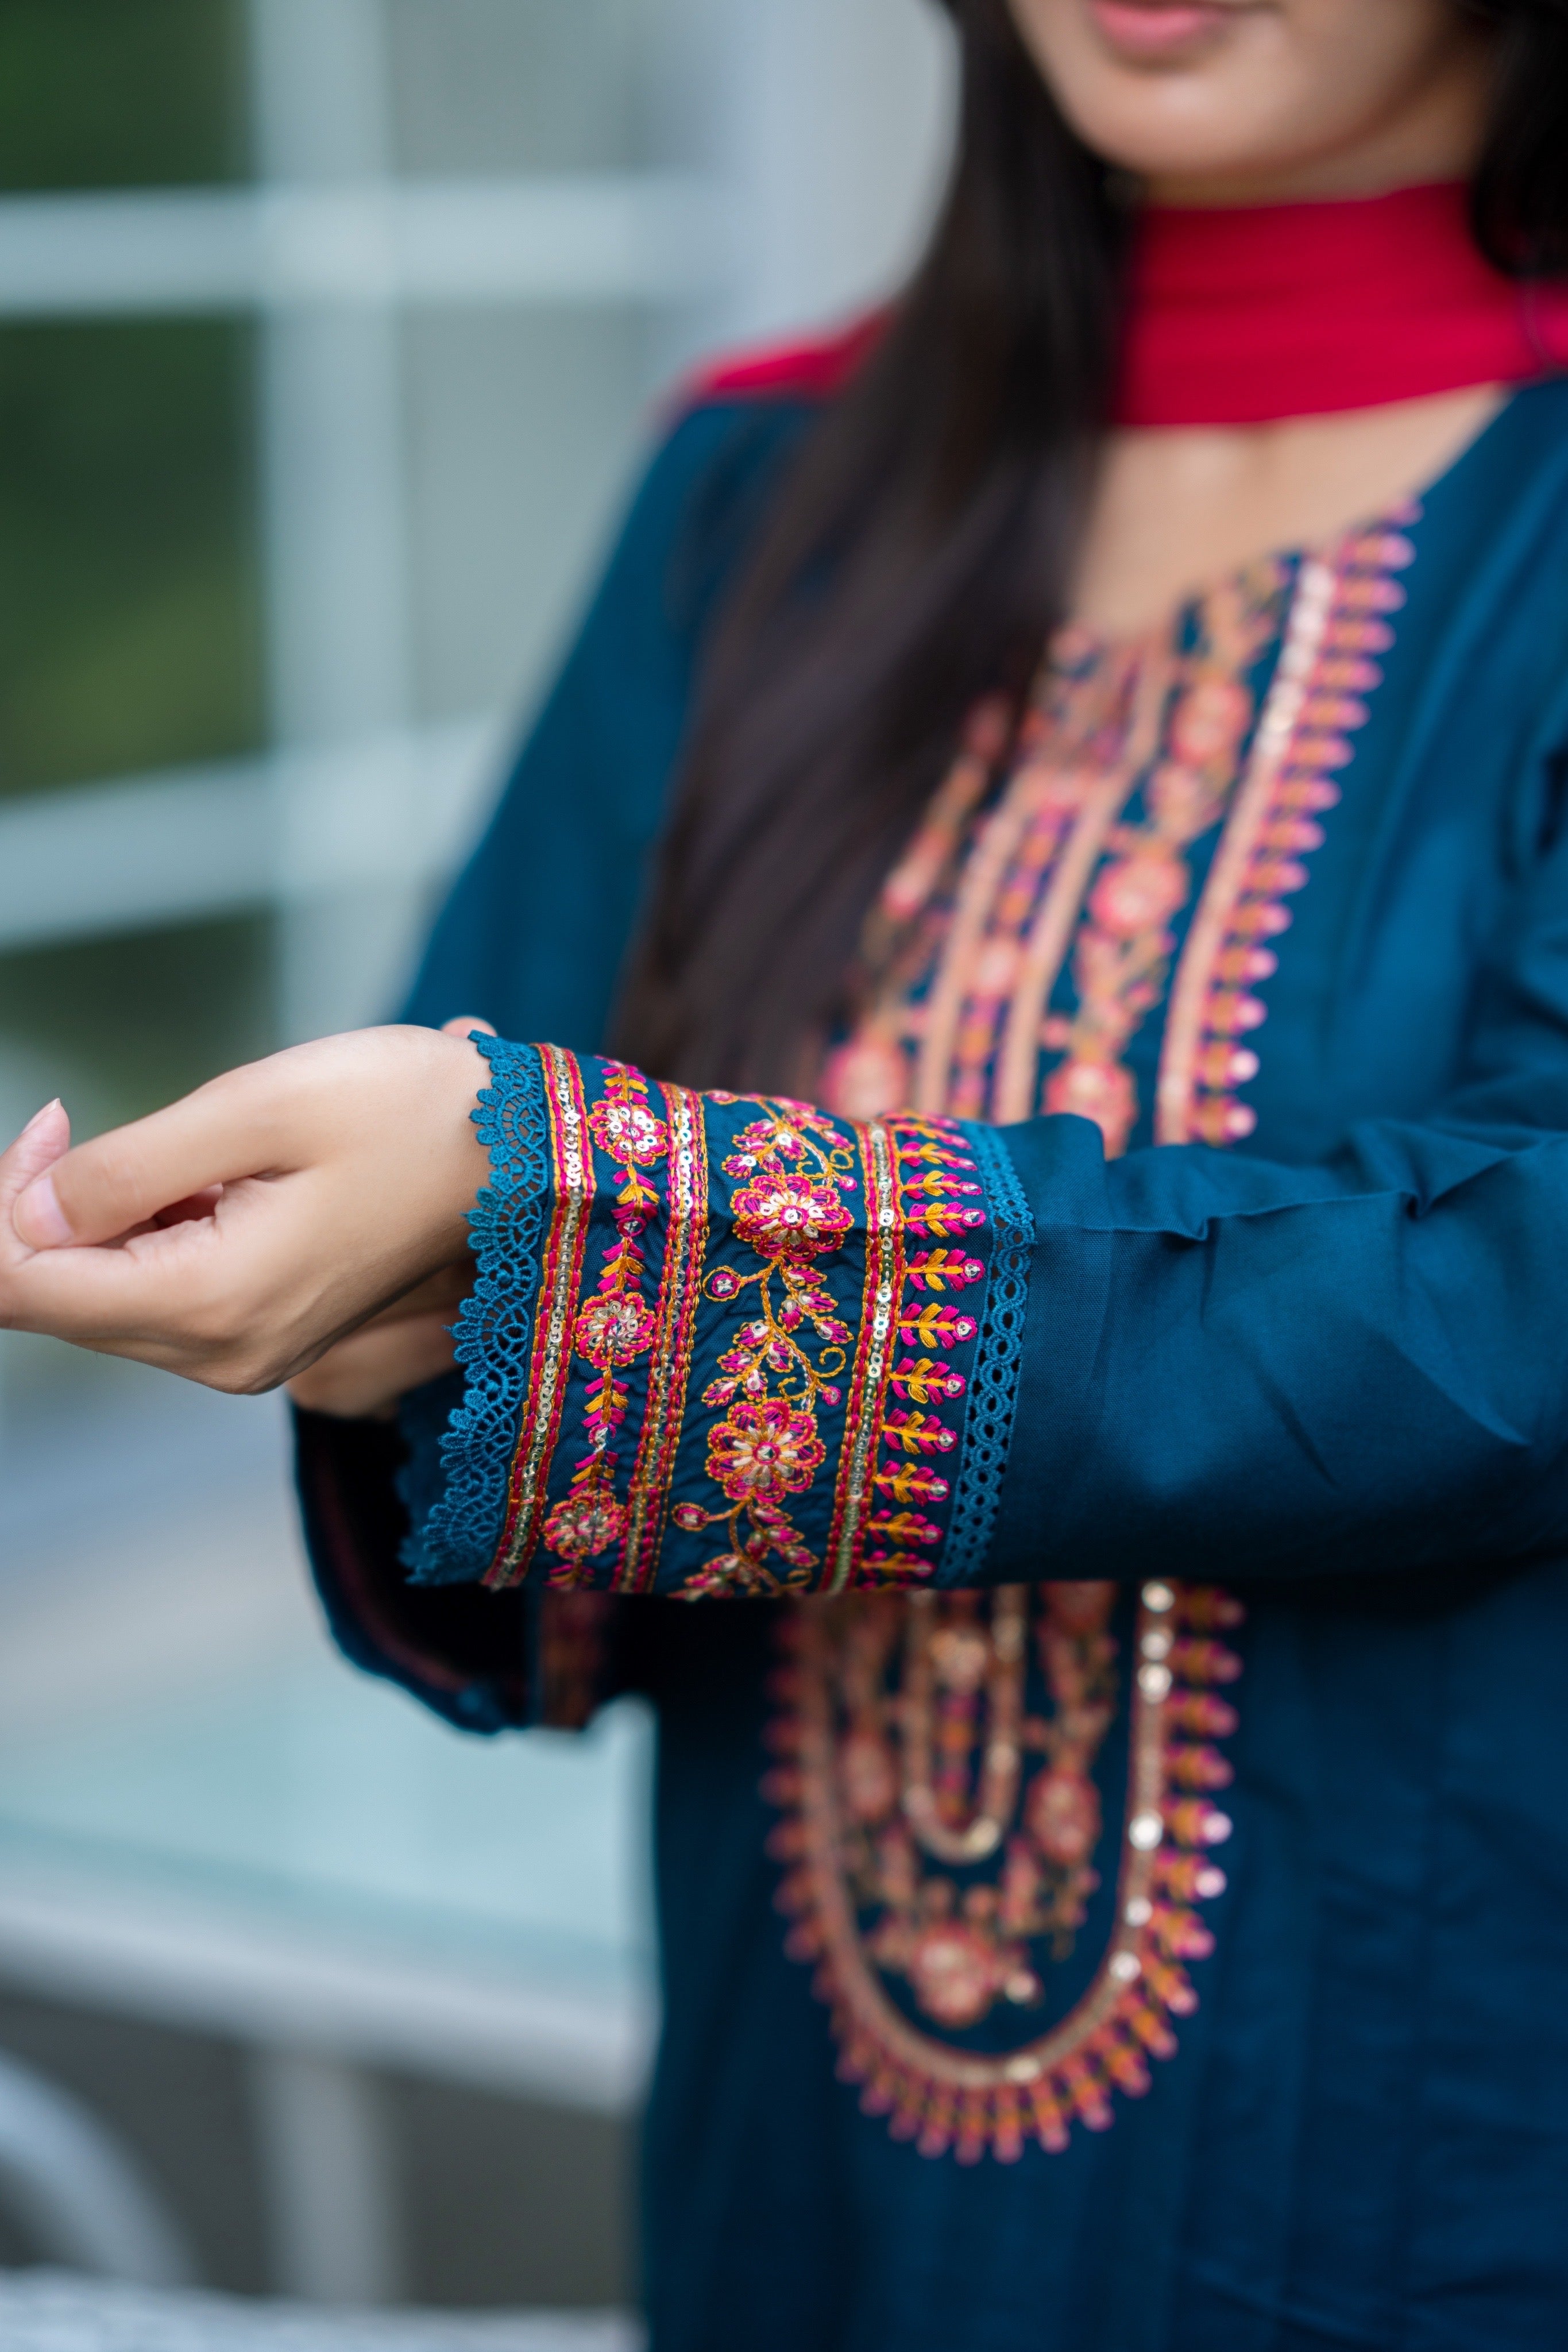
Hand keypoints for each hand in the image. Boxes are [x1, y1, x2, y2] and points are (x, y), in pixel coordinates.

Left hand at [0, 1024, 491, 1394]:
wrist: (526, 1162)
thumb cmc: (413, 1114)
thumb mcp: (262, 1107)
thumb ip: (130, 1166)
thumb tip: (27, 1209)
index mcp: (213, 1302)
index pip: (23, 1284)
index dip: (4, 1201)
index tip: (62, 1119)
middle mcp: (220, 1356)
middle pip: (52, 1300)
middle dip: (39, 1208)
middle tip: (84, 1122)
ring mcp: (243, 1357)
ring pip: (98, 1301)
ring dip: (97, 1222)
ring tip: (176, 1151)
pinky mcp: (260, 1341)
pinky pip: (154, 1301)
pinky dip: (143, 1238)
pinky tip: (201, 1185)